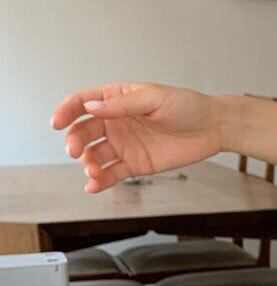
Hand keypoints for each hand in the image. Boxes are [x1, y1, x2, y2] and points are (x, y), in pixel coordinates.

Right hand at [52, 82, 227, 192]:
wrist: (212, 128)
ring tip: (92, 172)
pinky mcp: (135, 164)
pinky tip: (94, 186)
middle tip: (73, 151)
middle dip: (74, 141)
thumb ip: (123, 105)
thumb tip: (91, 106)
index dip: (67, 111)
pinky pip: (112, 173)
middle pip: (84, 131)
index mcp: (116, 99)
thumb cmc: (186, 106)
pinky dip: (101, 181)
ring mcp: (124, 144)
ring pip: (95, 155)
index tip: (56, 123)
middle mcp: (115, 122)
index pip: (83, 103)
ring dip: (88, 164)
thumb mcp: (154, 99)